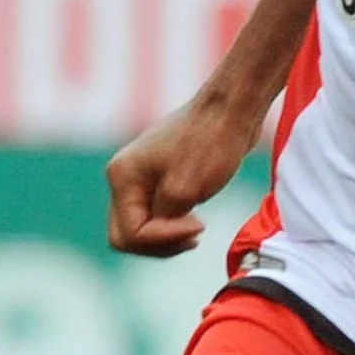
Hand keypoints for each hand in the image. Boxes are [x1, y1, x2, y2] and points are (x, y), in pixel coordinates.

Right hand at [105, 91, 264, 257]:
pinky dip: (172, 226)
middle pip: (126, 235)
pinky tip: (196, 223)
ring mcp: (141, 179)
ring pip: (140, 229)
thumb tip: (151, 236)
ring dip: (167, 238)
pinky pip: (155, 217)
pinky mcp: (159, 180)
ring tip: (198, 229)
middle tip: (195, 236)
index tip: (200, 225)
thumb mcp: (185, 189)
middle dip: (159, 244)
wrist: (231, 111)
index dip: (163, 238)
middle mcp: (124, 178)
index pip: (130, 233)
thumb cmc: (211, 144)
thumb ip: (163, 219)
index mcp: (123, 177)